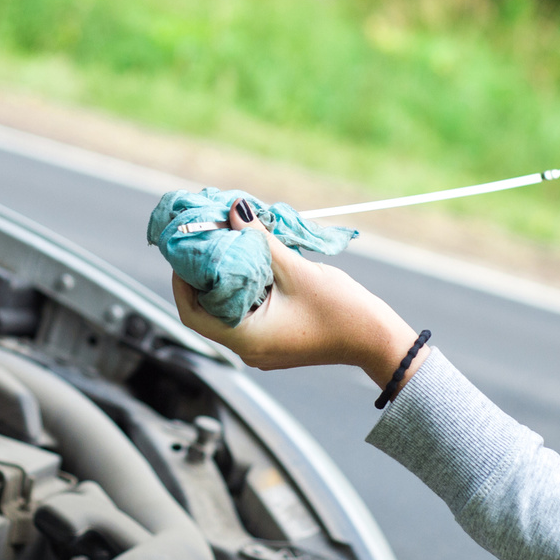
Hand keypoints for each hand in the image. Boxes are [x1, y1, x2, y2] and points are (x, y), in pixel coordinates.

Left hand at [171, 201, 424, 389]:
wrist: (377, 340)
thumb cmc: (342, 312)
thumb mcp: (297, 270)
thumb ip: (261, 241)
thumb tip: (235, 210)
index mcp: (246, 339)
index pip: (192, 314)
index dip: (181, 281)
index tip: (185, 251)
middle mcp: (248, 349)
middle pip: (208, 311)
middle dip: (204, 275)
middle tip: (207, 240)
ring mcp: (262, 347)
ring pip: (228, 311)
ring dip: (227, 279)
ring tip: (229, 246)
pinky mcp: (275, 340)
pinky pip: (248, 313)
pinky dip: (245, 288)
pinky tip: (253, 262)